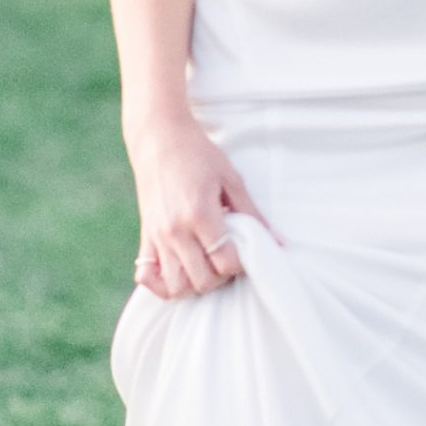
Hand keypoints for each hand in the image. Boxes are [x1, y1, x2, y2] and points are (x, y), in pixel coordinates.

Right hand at [126, 111, 272, 301]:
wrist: (159, 138)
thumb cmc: (199, 154)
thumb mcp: (231, 178)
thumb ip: (253, 213)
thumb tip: (279, 242)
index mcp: (200, 214)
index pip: (225, 262)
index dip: (240, 264)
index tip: (244, 250)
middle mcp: (176, 231)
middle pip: (201, 281)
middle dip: (220, 277)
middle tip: (227, 258)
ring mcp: (157, 237)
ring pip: (175, 287)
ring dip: (194, 285)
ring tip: (205, 266)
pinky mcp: (145, 237)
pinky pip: (146, 277)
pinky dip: (161, 284)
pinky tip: (178, 271)